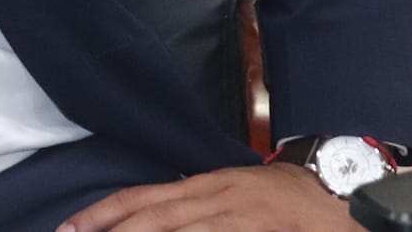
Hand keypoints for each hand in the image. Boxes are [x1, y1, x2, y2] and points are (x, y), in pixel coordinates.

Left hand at [66, 162, 357, 231]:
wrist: (341, 196)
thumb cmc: (284, 196)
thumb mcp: (232, 189)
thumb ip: (192, 202)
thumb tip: (149, 216)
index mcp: (206, 184)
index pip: (143, 197)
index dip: (104, 213)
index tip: (70, 228)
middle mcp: (217, 200)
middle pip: (154, 220)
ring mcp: (239, 222)